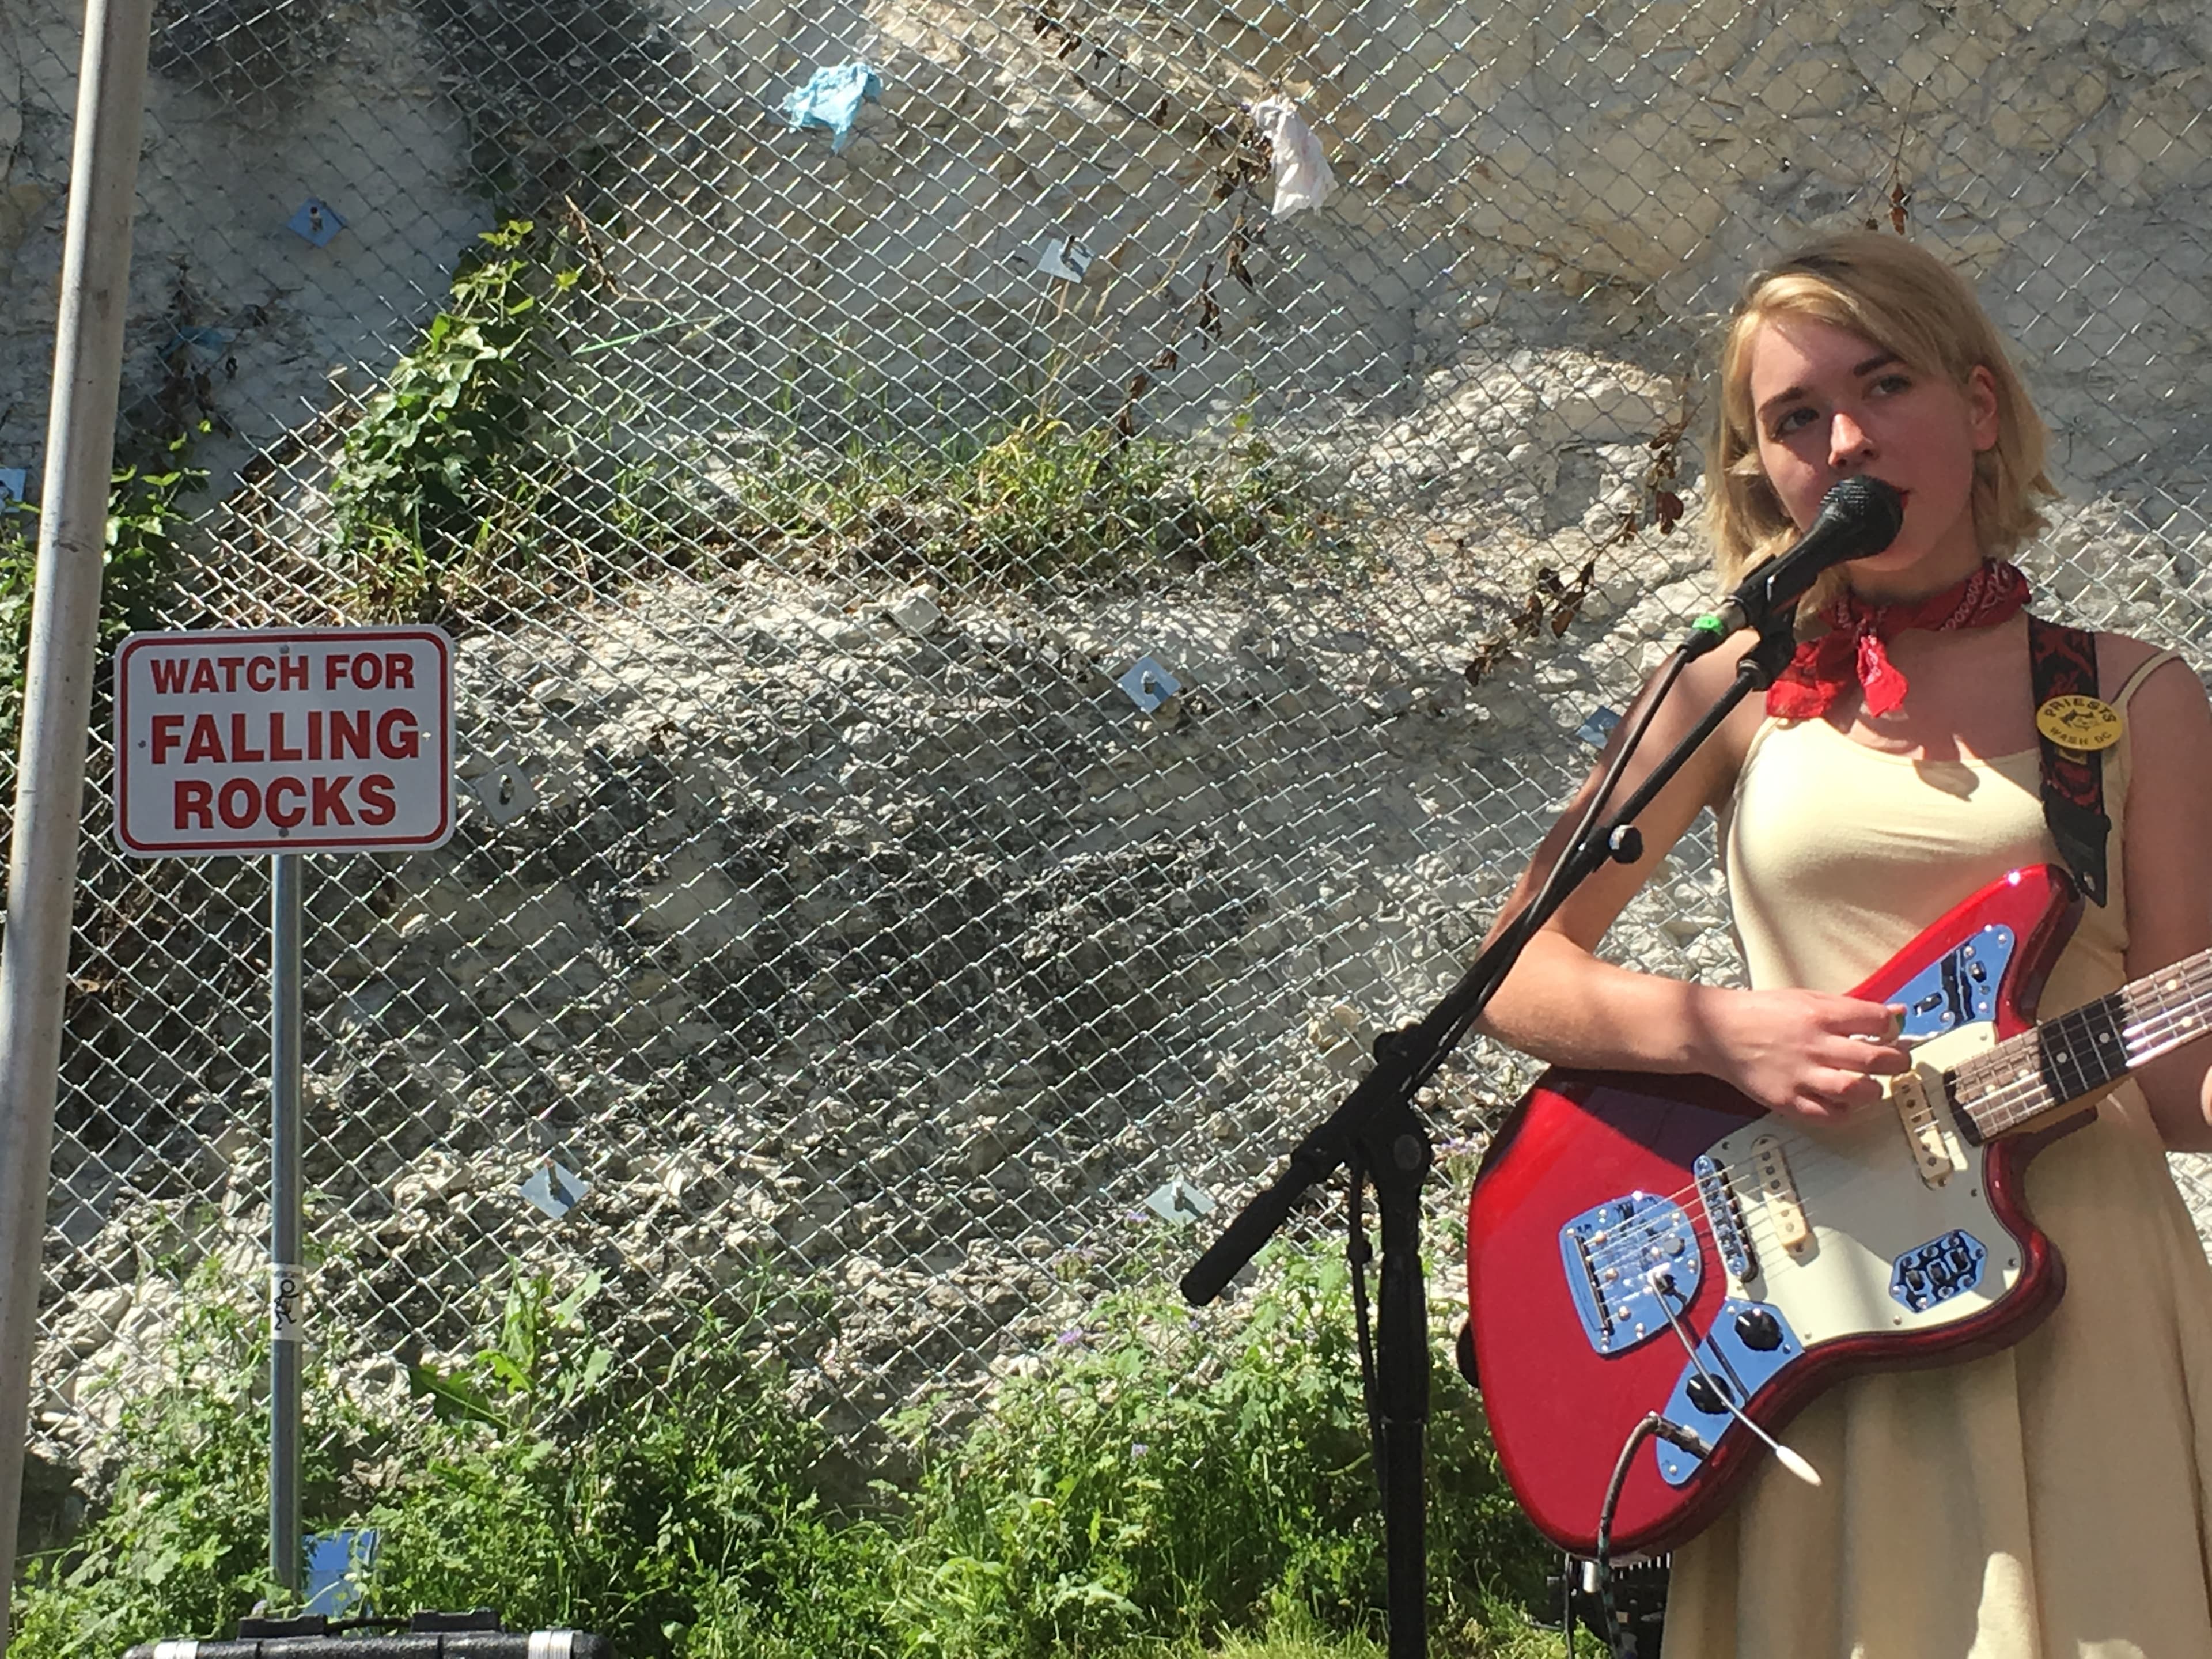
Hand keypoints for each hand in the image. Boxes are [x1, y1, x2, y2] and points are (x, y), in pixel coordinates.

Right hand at [1703, 988, 1908, 1120]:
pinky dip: (1843, 1112)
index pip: (1877, 1021)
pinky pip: (1827, 1115)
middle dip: (1897, 1062)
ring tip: (1868, 1085)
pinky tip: (1842, 1102)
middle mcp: (1812, 1045)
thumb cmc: (1761, 1013)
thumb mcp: (1808, 998)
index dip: (1893, 1029)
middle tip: (1896, 1062)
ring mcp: (1799, 1075)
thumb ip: (1852, 1008)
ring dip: (1872, 1090)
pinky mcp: (1786, 1099)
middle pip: (1875, 1059)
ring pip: (1855, 1090)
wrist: (1717, 1031)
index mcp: (1819, 1014)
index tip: (1893, 1035)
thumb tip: (1895, 1014)